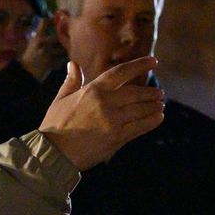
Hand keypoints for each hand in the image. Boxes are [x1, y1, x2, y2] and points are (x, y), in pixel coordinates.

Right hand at [36, 57, 164, 170]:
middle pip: (136, 92)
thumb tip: (74, 64)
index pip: (121, 72)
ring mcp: (112, 120)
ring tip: (160, 105)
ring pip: (141, 109)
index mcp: (92, 90)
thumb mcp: (60, 99)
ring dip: (153, 106)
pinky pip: (140, 127)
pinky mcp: (117, 137)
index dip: (140, 65)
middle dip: (150, 92)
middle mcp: (105, 102)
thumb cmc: (54, 126)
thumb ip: (71, 81)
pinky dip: (151, 121)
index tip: (154, 61)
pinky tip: (158, 117)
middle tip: (159, 93)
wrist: (54, 153)